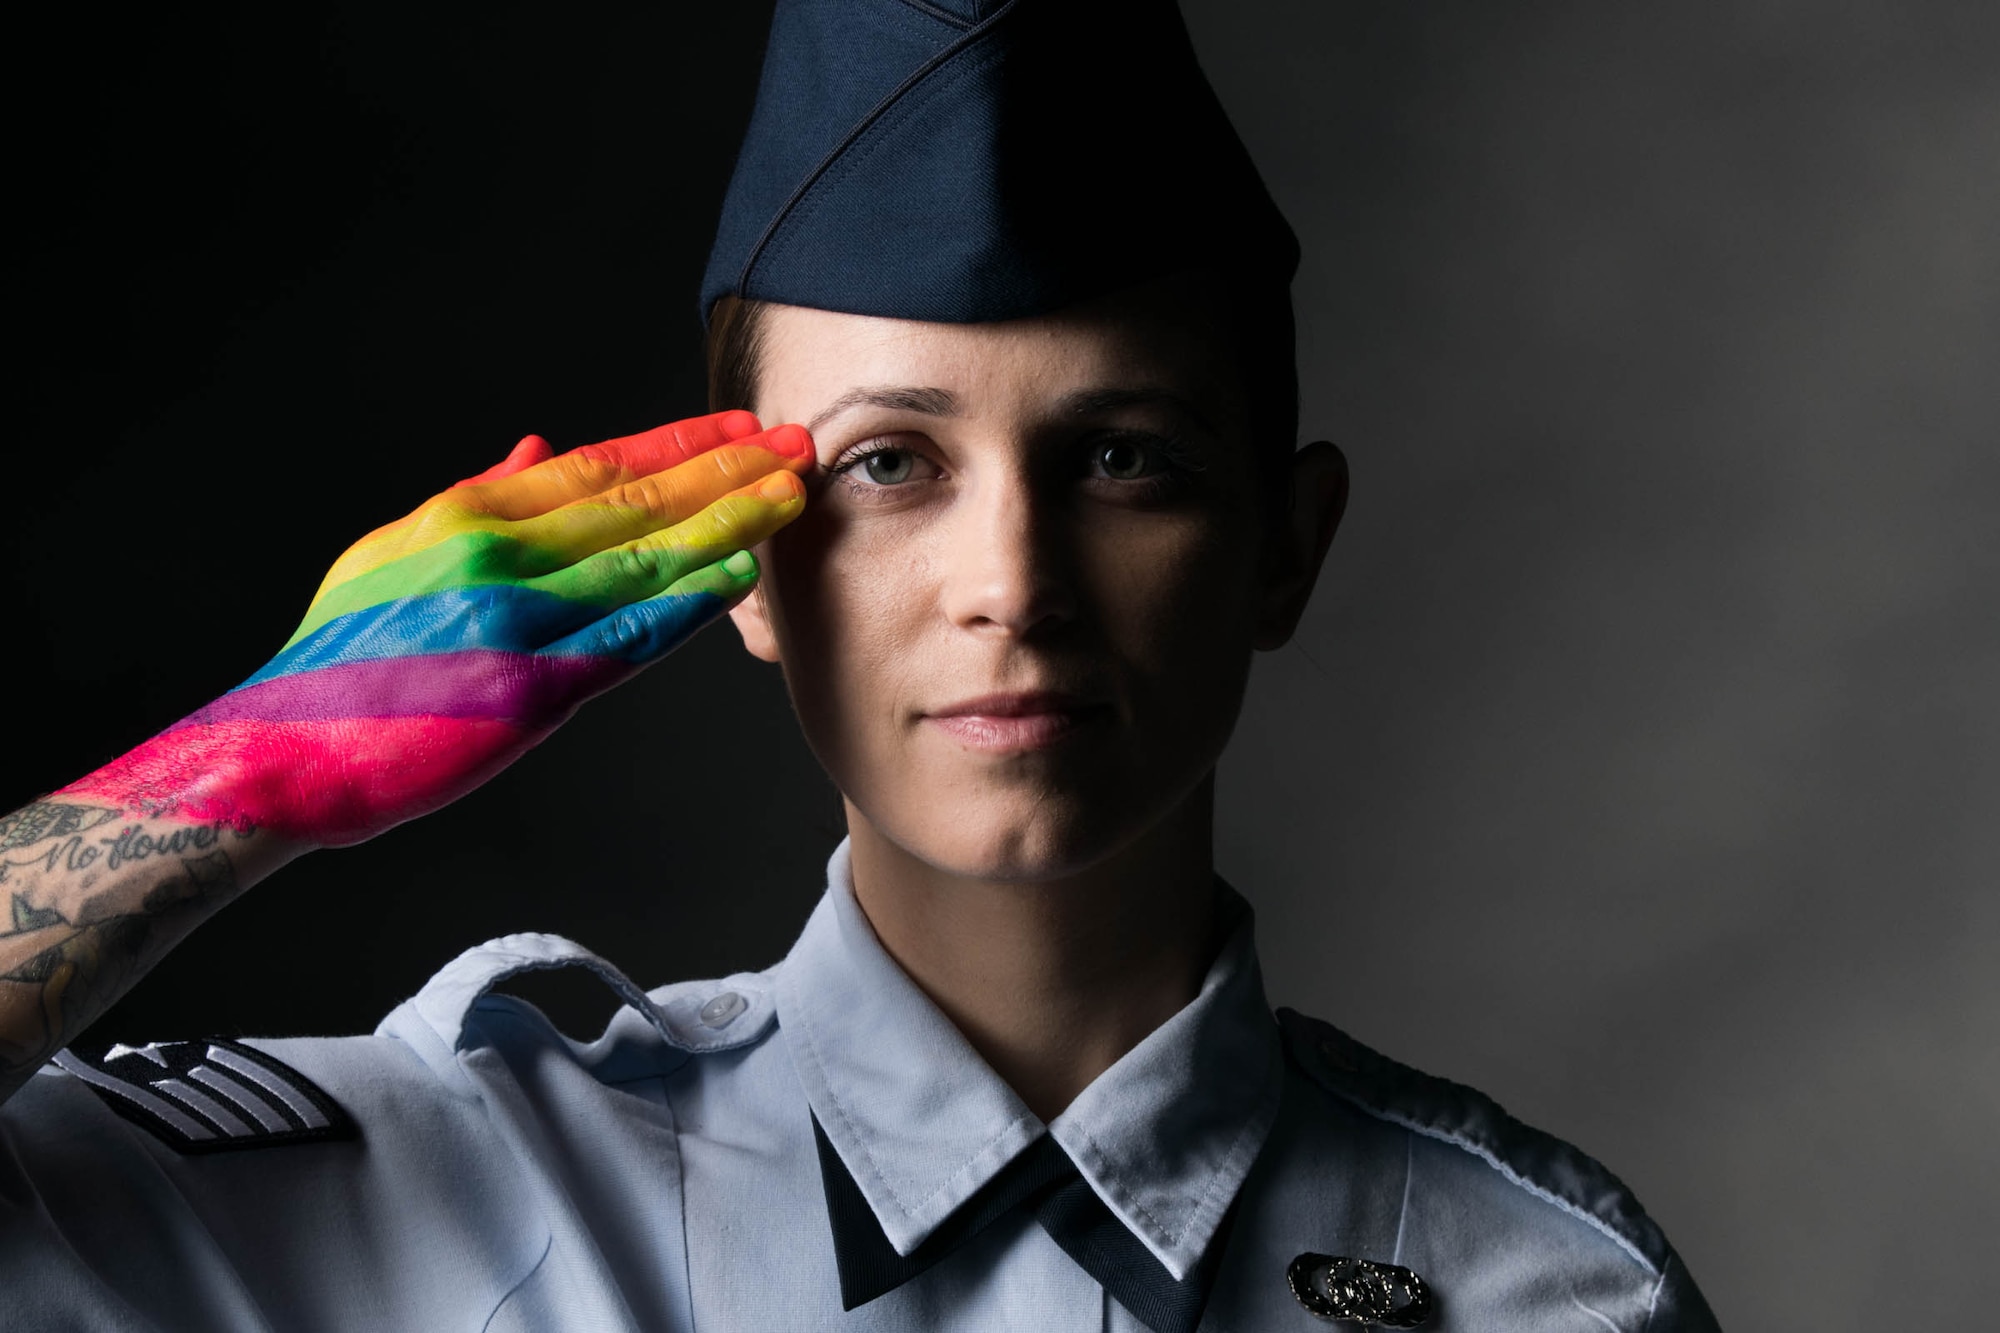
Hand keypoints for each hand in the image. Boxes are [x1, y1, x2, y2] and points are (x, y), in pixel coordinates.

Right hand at [59, 411, 810, 846]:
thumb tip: (539, 444)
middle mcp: (498, 559)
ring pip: (646, 560)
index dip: (679, 443)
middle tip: (797, 445)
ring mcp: (517, 624)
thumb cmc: (339, 659)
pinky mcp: (528, 694)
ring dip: (726, 524)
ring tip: (789, 497)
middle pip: (638, 502)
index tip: (740, 428)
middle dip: (726, 470)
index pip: (598, 466)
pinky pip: (626, 640)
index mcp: (467, 519)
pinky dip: (684, 606)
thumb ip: (473, 498)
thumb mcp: (391, 553)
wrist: (286, 755)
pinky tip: (735, 578)